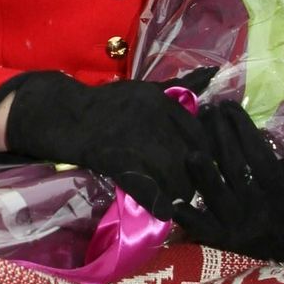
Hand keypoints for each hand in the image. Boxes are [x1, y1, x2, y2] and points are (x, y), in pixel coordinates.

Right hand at [0, 72, 208, 217]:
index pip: (197, 133)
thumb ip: (179, 85)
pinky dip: (158, 204)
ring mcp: (137, 143)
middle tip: (193, 187)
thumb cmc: (110, 103)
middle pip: (188, 158)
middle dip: (194, 176)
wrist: (70, 116)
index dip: (203, 153)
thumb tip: (212, 72)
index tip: (200, 164)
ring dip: (180, 193)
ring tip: (180, 200)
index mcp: (162, 103)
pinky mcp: (120, 163)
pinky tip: (164, 212)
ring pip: (173, 176)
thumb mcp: (147, 88)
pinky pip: (147, 189)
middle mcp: (154, 121)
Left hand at [173, 102, 283, 261]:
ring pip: (218, 195)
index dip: (243, 128)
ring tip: (191, 151)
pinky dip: (190, 219)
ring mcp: (239, 224)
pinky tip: (175, 204)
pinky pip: (205, 229)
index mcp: (279, 189)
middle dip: (220, 137)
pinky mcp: (223, 239)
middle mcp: (258, 206)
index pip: (258, 154)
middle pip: (235, 168)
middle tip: (208, 111)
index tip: (229, 106)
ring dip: (204, 175)